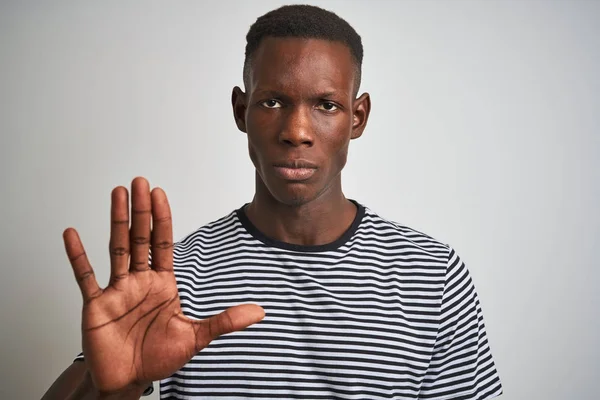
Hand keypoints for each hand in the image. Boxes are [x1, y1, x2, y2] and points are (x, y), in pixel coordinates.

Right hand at [63, 177, 264, 393]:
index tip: (160, 194)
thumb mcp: (196, 337)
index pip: (163, 243)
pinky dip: (77, 256)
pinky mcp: (95, 304)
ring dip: (117, 221)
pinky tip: (72, 235)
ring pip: (116, 248)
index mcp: (162, 284)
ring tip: (117, 194)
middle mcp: (139, 281)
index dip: (162, 218)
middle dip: (141, 210)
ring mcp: (116, 290)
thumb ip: (225, 321)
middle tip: (140, 182)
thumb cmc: (158, 357)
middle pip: (140, 238)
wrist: (129, 380)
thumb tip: (260, 312)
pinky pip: (84, 277)